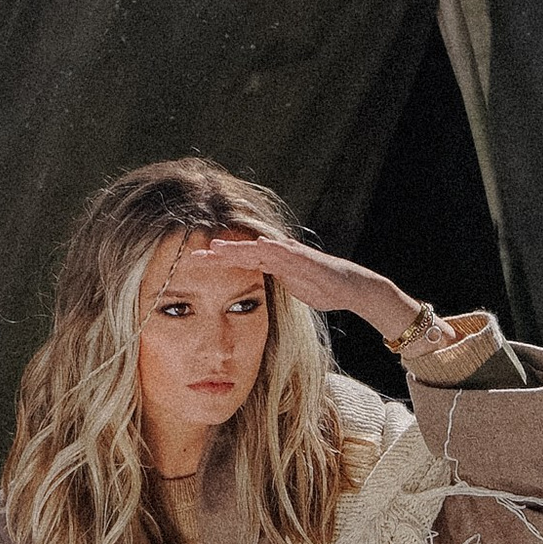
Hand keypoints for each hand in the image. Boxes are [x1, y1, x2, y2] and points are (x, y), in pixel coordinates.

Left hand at [173, 225, 428, 347]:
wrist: (352, 288)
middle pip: (242, 251)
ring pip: (256, 249)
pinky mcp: (302, 258)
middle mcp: (278, 253)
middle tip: (190, 254)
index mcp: (273, 263)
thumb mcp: (291, 290)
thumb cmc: (324, 290)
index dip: (217, 261)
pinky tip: (253, 247)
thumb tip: (257, 296)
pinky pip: (280, 253)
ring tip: (213, 248)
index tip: (193, 264)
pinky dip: (264, 250)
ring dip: (235, 248)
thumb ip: (275, 287)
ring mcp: (290, 254)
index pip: (240, 260)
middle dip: (216, 253)